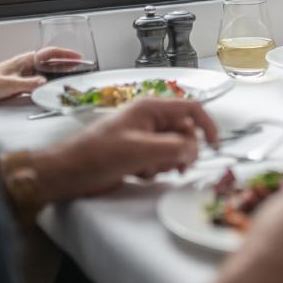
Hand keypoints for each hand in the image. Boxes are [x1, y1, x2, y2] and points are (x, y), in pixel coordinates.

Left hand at [0, 47, 79, 105]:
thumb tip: (44, 83)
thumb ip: (27, 84)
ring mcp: (25, 74)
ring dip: (60, 73)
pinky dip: (51, 82)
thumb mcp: (8, 84)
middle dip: (67, 63)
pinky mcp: (22, 84)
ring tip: (72, 76)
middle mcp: (27, 65)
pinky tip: (55, 87)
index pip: (50, 53)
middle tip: (81, 67)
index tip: (78, 57)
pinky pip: (41, 81)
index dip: (65, 54)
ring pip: (47, 71)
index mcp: (24, 60)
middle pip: (52, 61)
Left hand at [29, 98, 218, 202]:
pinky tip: (138, 173)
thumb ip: (173, 148)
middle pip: (185, 132)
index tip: (214, 146)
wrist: (67, 174)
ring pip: (174, 148)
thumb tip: (195, 150)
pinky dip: (156, 169)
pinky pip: (161, 159)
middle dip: (182, 151)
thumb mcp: (138, 150)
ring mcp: (144, 136)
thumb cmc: (97, 156)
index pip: (192, 109)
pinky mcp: (138, 153)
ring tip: (148, 169)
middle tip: (175, 167)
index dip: (207, 125)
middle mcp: (150, 119)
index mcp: (151, 108)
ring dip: (167, 162)